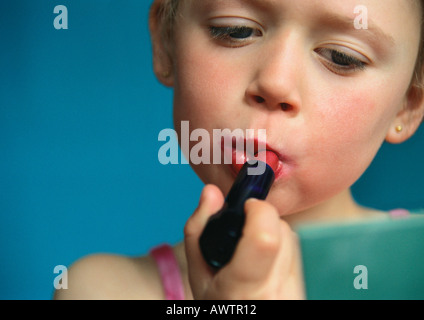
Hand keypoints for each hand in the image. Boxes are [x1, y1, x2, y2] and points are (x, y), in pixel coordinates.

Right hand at [184, 184, 304, 299]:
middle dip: (263, 223)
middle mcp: (279, 296)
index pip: (266, 238)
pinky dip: (286, 251)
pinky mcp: (309, 292)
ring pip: (297, 242)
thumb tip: (212, 191)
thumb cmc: (218, 303)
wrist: (245, 317)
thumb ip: (199, 228)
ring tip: (256, 256)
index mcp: (244, 292)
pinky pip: (303, 255)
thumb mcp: (198, 273)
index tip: (246, 207)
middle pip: (283, 233)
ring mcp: (298, 296)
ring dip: (276, 236)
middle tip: (244, 238)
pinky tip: (270, 266)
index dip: (258, 211)